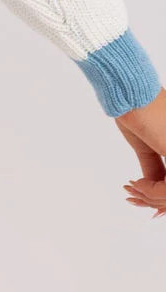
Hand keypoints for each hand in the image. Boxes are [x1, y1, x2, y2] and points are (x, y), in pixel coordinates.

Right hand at [115, 88, 165, 217]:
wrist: (131, 92)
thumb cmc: (138, 109)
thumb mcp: (149, 144)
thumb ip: (155, 166)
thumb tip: (155, 185)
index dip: (160, 195)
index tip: (141, 193)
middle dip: (154, 199)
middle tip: (134, 196)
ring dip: (151, 196)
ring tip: (134, 188)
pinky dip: (151, 191)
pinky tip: (137, 183)